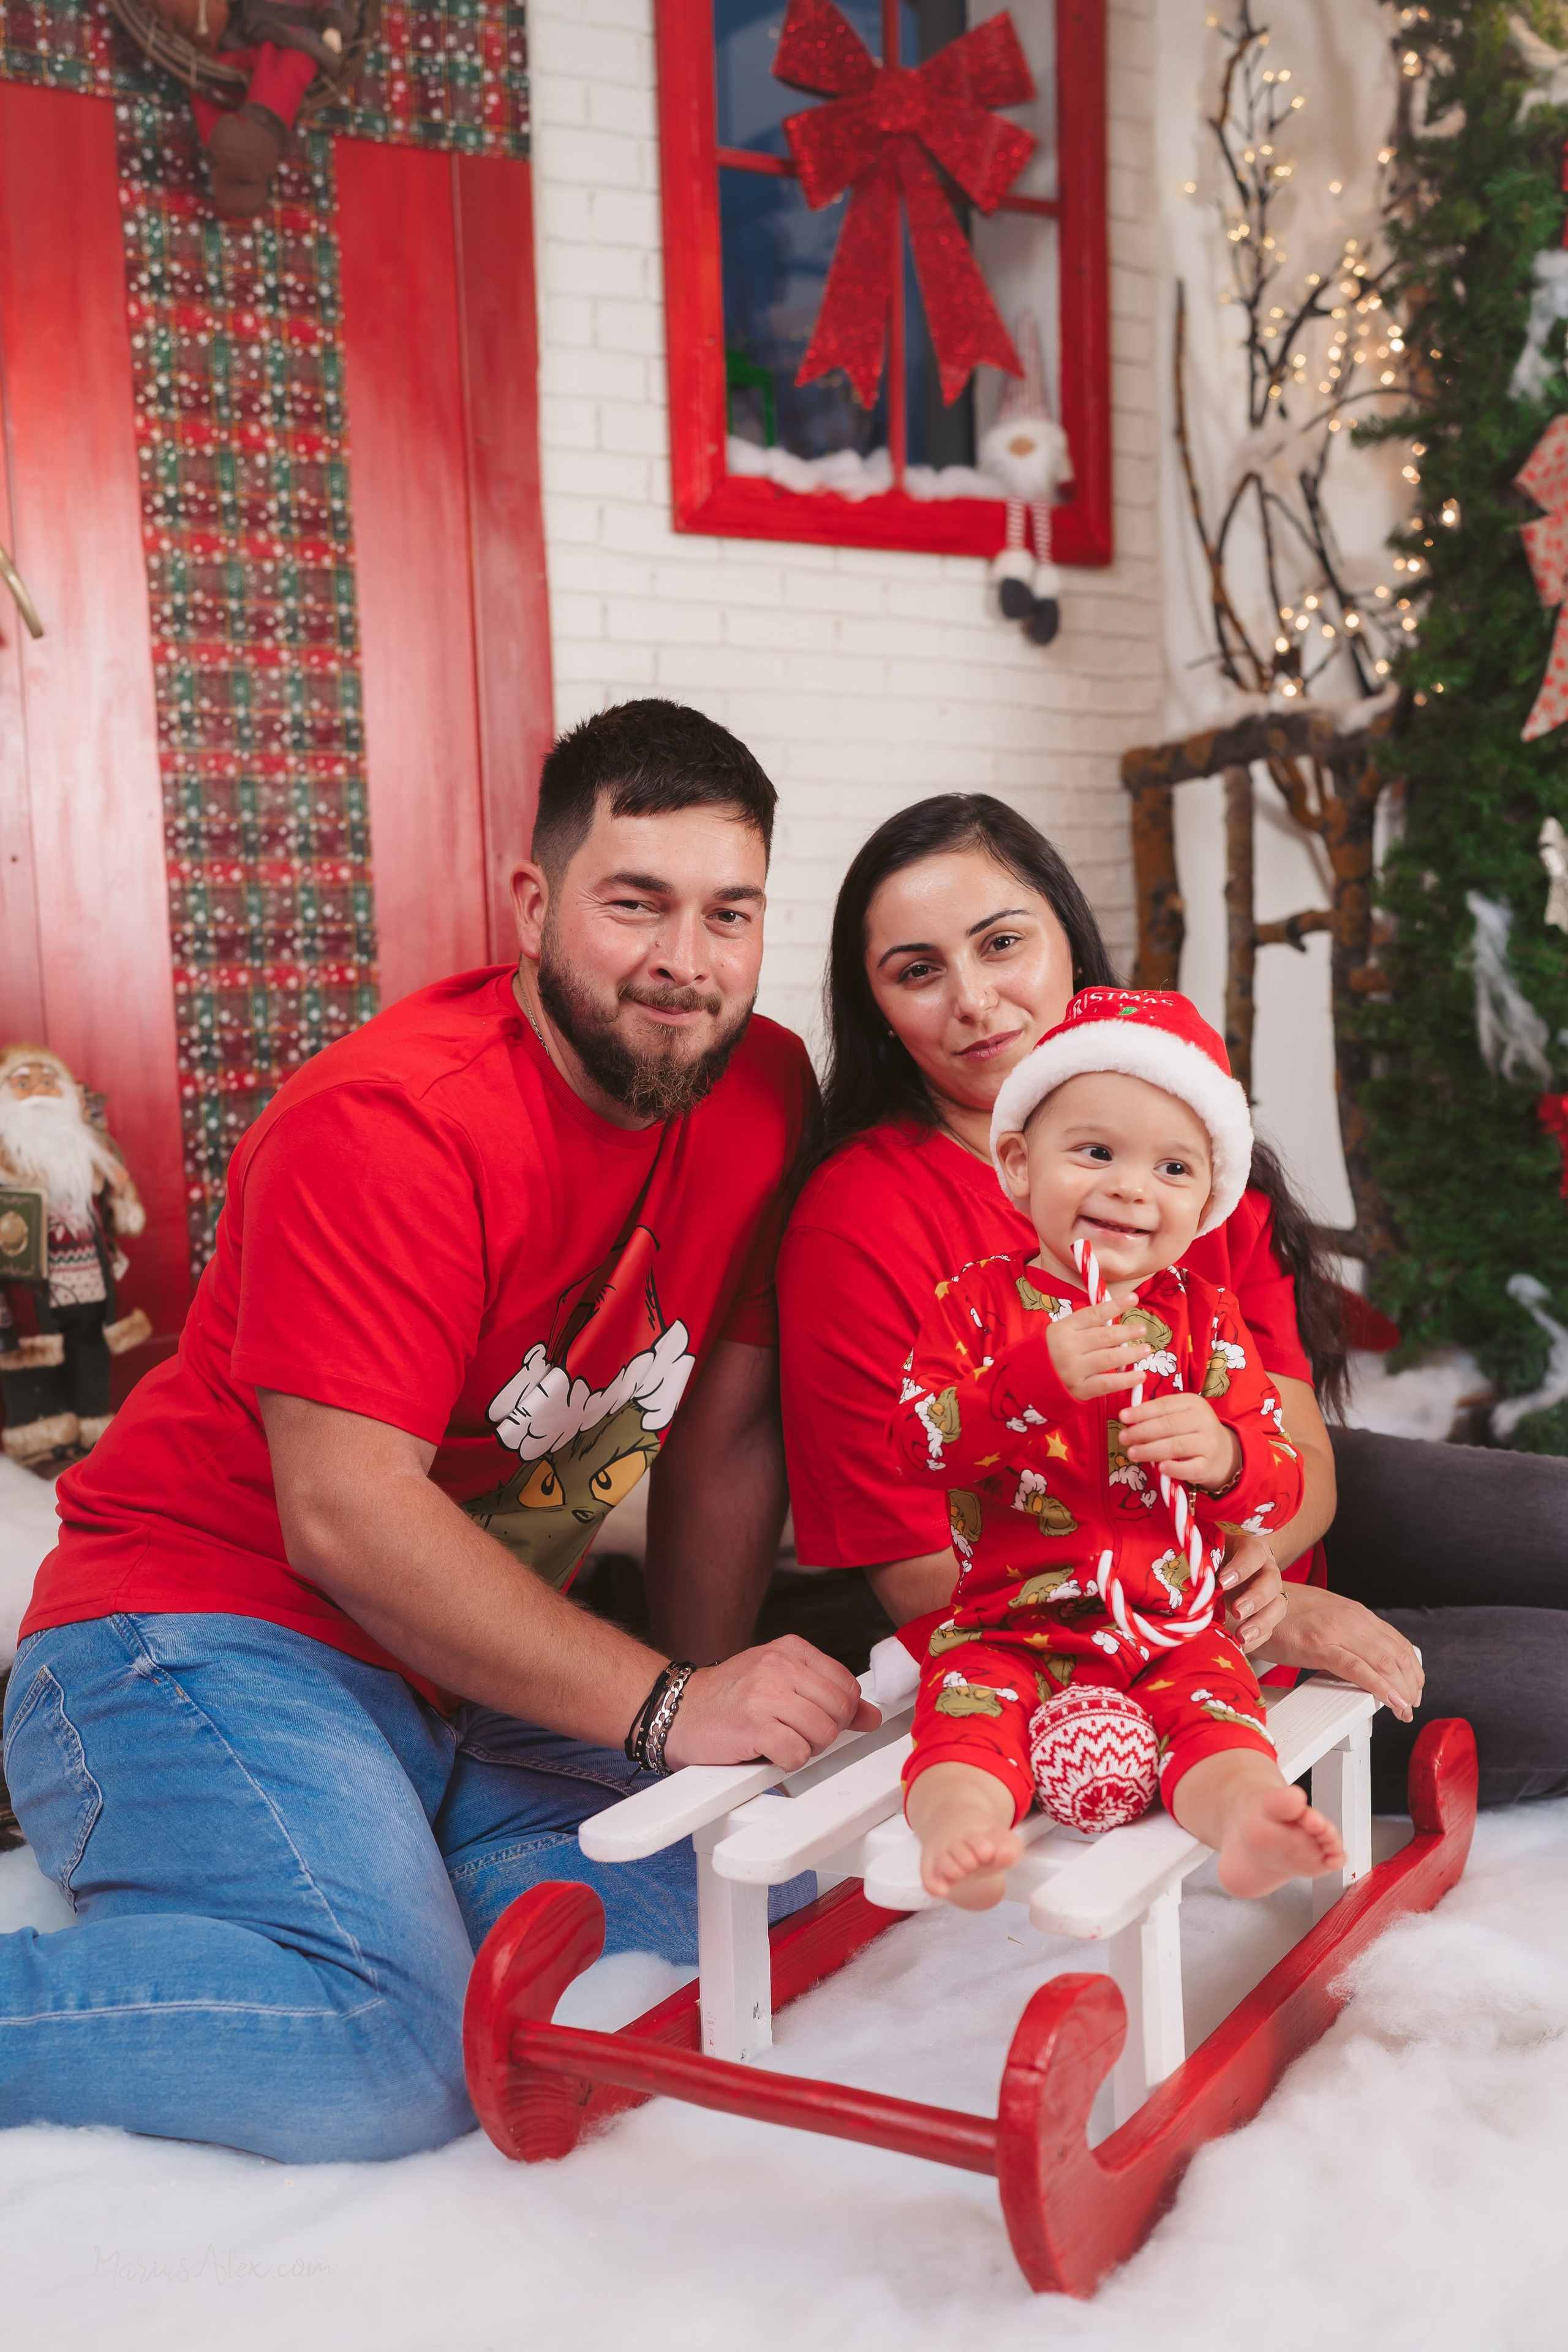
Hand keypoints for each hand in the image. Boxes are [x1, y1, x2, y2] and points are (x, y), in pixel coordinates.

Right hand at [662, 1634, 880, 1771]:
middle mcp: (779, 1666)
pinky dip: (787, 1762)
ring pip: (823, 1733)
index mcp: (789, 1649)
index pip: (847, 1683)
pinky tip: (766, 1751)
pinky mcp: (754, 1726)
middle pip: (839, 1709)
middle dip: (825, 1731)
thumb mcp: (779, 1682)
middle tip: (796, 1732)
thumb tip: (871, 1716)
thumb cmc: (728, 1697)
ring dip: (806, 1748)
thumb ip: (827, 1695)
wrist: (677, 1711)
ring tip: (779, 1740)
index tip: (819, 1718)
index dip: (840, 1711)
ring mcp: (765, 1694)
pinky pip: (798, 1754)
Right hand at [1046, 1296, 1150, 1400]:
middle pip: (1105, 1336)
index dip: (1116, 1305)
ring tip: (1146, 1349)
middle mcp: (1068, 1348)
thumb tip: (1113, 1319)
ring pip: (1110, 1358)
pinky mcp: (1079, 1390)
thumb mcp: (1057, 1333)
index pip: (1094, 1314)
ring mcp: (1074, 1369)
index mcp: (1062, 1329)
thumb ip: (1082, 1327)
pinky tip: (1140, 1376)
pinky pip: (1108, 1383)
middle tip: (1142, 1329)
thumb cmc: (1045, 1354)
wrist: (1026, 1382)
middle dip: (1127, 1331)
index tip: (1133, 1298)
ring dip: (1132, 1353)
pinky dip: (1126, 1380)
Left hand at [1119, 1391, 1239, 1490]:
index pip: (1163, 1405)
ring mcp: (1208, 1443)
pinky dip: (1174, 1468)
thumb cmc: (1191, 1432)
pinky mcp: (1208, 1465)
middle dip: (1142, 1432)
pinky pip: (1189, 1468)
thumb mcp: (1180, 1416)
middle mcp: (1203, 1420)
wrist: (1222, 1453)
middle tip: (1123, 1437)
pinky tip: (1160, 1468)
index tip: (1123, 1417)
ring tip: (1132, 1453)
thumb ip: (1158, 1415)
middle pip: (1167, 1426)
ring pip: (1176, 1446)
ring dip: (1150, 1450)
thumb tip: (1129, 1419)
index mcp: (1192, 1403)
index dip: (1142, 1412)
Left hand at [1213, 1530, 1285, 1654]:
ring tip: (1242, 1635)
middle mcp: (1264, 1569)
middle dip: (1255, 1598)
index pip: (1254, 1553)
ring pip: (1276, 1607)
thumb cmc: (1211, 1556)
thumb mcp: (1207, 1551)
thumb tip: (1188, 1573)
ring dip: (1260, 1623)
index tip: (1223, 1582)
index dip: (1242, 1567)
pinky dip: (1257, 1639)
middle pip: (1271, 1582)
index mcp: (1250, 1547)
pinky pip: (1270, 1628)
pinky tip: (1242, 1645)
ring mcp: (1268, 1593)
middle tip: (1236, 1611)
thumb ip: (1203, 1559)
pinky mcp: (1266, 1613)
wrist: (1221, 1568)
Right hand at [1250, 1582, 1424, 1722]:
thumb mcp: (1323, 1617)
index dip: (1412, 1669)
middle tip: (1410, 1706)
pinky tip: (1392, 1702)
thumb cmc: (1281, 1613)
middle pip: (1398, 1655)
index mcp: (1354, 1612)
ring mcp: (1336, 1630)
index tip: (1413, 1688)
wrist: (1249, 1601)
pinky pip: (1358, 1669)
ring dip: (1400, 1691)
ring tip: (1403, 1710)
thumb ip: (1346, 1632)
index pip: (1398, 1642)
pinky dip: (1380, 1688)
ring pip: (1385, 1663)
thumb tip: (1364, 1656)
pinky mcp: (1318, 1645)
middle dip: (1410, 1685)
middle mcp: (1351, 1618)